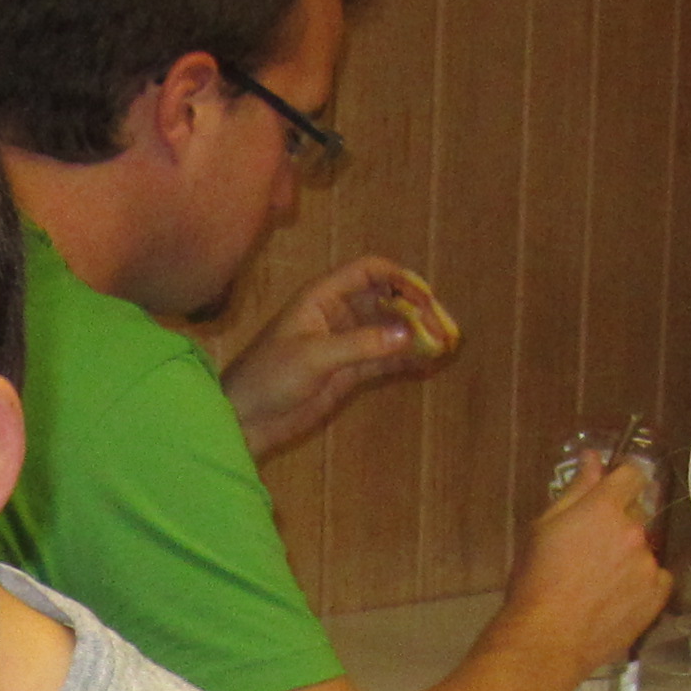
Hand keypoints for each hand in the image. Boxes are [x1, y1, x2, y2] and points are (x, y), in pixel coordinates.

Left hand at [221, 257, 444, 459]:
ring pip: (389, 331)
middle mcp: (337, 314)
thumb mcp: (314, 357)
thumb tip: (407, 334)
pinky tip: (427, 364)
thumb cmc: (267, 377)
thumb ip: (360, 345)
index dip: (399, 278)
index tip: (424, 296)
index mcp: (322, 296)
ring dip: (415, 335)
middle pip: (386, 300)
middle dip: (416, 310)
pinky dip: (405, 360)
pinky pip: (384, 359)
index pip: (369, 271)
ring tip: (445, 345)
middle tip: (443, 328)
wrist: (245, 419)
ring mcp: (344, 343)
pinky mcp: (348, 372)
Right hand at [507, 454, 668, 655]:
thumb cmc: (535, 581)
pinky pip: (656, 578)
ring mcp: (649, 565)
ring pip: (645, 548)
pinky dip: (641, 583)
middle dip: (619, 522)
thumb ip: (575, 490)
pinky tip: (615, 598)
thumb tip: (593, 458)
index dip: (624, 478)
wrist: (546, 639)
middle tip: (591, 548)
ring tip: (598, 582)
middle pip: (638, 512)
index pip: (633, 473)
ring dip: (628, 556)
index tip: (614, 488)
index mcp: (605, 508)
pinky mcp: (657, 596)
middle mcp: (635, 532)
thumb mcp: (543, 528)